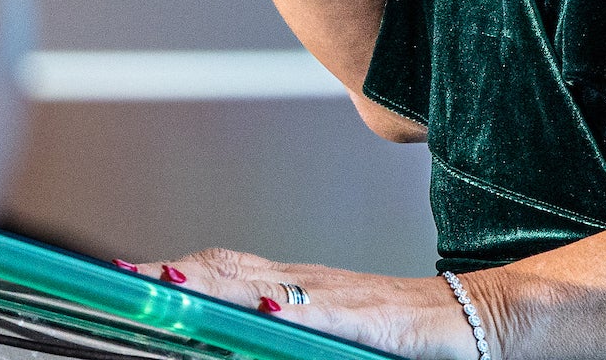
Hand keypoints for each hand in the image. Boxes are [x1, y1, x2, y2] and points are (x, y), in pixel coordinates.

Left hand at [123, 250, 478, 359]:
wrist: (477, 319)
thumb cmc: (406, 332)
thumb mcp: (334, 332)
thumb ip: (290, 335)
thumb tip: (243, 333)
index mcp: (298, 289)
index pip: (225, 271)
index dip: (177, 270)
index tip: (130, 275)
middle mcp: (312, 285)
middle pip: (232, 270)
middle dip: (177, 273)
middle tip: (128, 278)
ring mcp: (340, 298)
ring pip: (267, 284)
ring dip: (216, 284)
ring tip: (170, 285)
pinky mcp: (374, 319)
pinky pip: (328, 314)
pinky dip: (294, 310)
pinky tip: (266, 311)